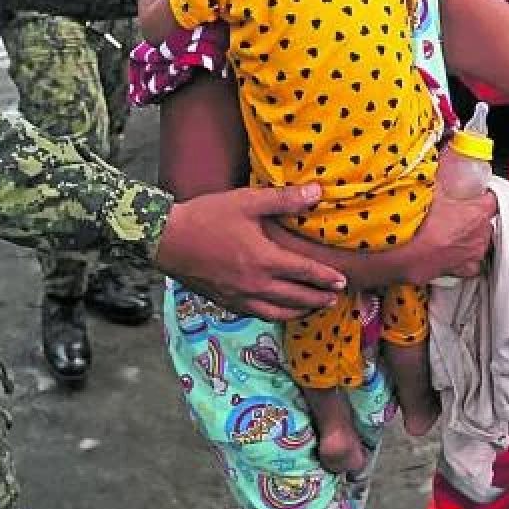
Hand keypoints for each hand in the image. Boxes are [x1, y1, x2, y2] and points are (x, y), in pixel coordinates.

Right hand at [152, 184, 346, 321]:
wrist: (167, 239)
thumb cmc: (207, 216)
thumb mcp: (247, 201)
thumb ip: (283, 200)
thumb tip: (317, 192)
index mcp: (264, 260)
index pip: (305, 272)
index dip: (326, 277)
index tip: (342, 281)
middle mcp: (255, 284)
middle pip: (295, 297)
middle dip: (317, 298)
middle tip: (334, 298)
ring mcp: (239, 296)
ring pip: (276, 312)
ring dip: (298, 312)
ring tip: (311, 310)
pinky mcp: (224, 301)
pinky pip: (255, 315)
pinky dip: (272, 316)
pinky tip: (276, 312)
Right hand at [396, 184, 496, 281]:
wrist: (418, 254)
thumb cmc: (428, 226)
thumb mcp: (435, 195)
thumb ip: (443, 182)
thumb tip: (442, 172)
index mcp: (480, 212)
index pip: (493, 200)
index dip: (485, 197)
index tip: (479, 196)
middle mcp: (483, 232)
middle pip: (487, 221)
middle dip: (477, 218)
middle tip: (462, 215)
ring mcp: (477, 250)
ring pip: (482, 241)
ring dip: (474, 237)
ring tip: (457, 234)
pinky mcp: (469, 266)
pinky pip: (474, 262)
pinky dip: (468, 258)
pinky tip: (458, 253)